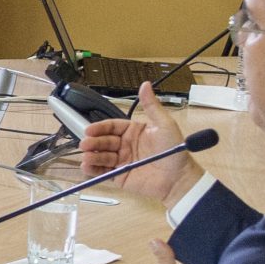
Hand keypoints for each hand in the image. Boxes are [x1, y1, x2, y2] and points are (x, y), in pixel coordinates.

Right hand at [77, 82, 201, 204]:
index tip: (90, 130)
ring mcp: (121, 161)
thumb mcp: (164, 124)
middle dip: (93, 142)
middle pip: (104, 141)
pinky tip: (87, 166)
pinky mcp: (119, 176)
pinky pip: (102, 172)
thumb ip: (151, 105)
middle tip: (86, 144)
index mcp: (133, 131)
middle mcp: (125, 145)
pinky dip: (93, 169)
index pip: (112, 127)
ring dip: (92, 155)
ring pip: (101, 156)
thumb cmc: (174, 151)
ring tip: (87, 156)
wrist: (178, 178)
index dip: (100, 128)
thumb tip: (145, 85)